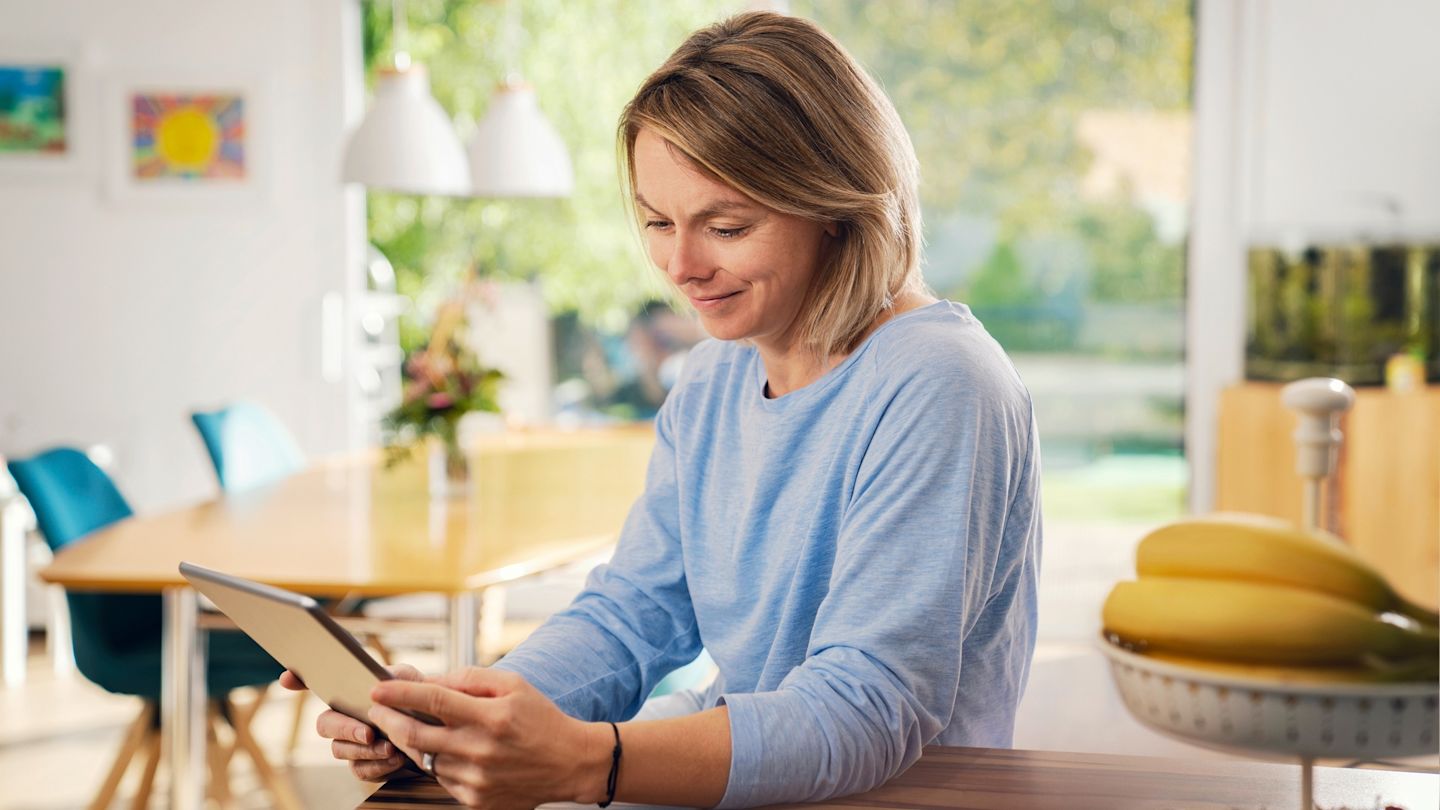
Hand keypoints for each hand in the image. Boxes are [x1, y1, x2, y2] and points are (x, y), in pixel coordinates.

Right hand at [281, 663, 426, 781]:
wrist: (441, 733)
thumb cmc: (421, 703)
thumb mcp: (413, 682)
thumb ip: (396, 676)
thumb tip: (378, 679)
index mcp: (352, 693)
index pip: (318, 684)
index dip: (298, 679)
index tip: (288, 678)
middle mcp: (346, 718)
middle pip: (325, 724)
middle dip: (345, 729)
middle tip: (368, 733)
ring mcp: (352, 744)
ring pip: (340, 750)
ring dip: (365, 750)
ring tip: (390, 747)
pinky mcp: (365, 766)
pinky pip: (359, 770)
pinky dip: (378, 766)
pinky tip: (396, 759)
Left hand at [368, 668, 613, 808]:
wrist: (570, 763)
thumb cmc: (541, 719)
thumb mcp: (513, 685)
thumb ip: (471, 678)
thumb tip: (431, 679)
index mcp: (490, 717)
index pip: (433, 700)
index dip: (400, 693)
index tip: (378, 688)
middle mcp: (480, 750)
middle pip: (416, 734)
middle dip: (388, 719)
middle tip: (377, 709)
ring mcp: (476, 779)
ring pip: (425, 758)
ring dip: (412, 741)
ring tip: (411, 726)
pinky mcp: (475, 799)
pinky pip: (440, 778)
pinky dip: (436, 761)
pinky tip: (446, 750)